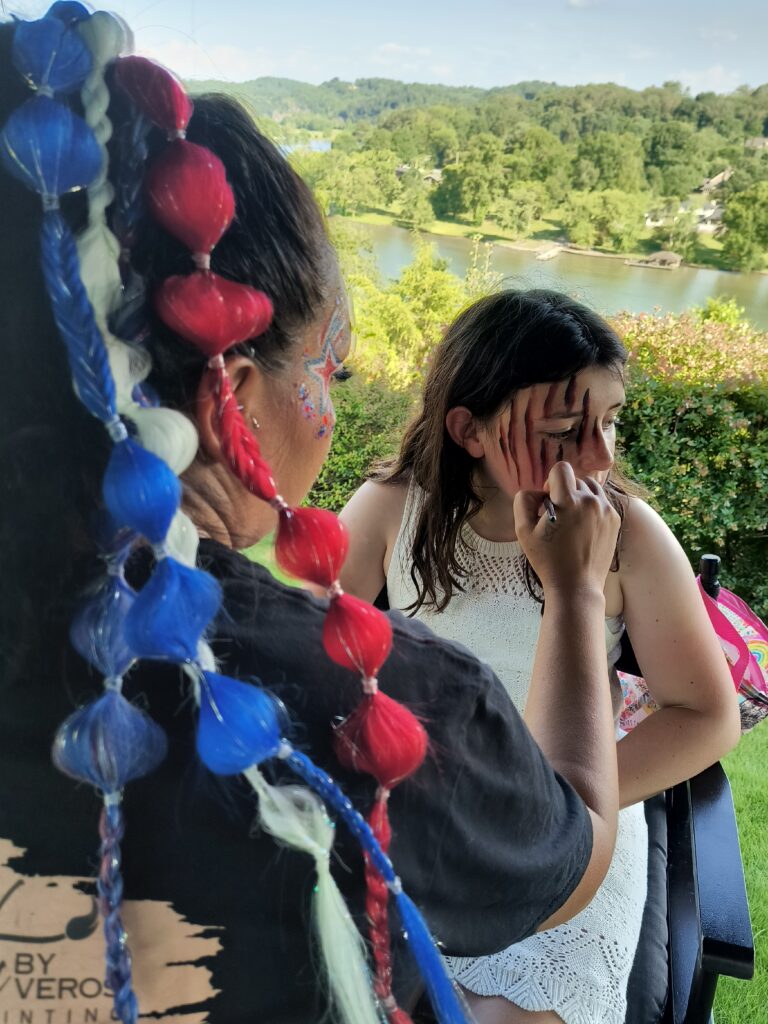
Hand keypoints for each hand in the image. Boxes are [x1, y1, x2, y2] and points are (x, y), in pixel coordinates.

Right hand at [513, 462, 619, 595]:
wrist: (576, 586)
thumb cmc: (548, 560)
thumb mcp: (523, 531)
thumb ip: (524, 501)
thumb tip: (537, 492)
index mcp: (569, 501)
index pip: (561, 468)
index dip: (551, 481)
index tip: (549, 500)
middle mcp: (591, 501)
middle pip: (575, 479)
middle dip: (564, 492)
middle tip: (558, 516)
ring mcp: (606, 510)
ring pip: (591, 488)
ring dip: (579, 497)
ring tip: (572, 519)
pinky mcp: (615, 520)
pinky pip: (601, 502)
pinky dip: (591, 508)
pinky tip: (583, 528)